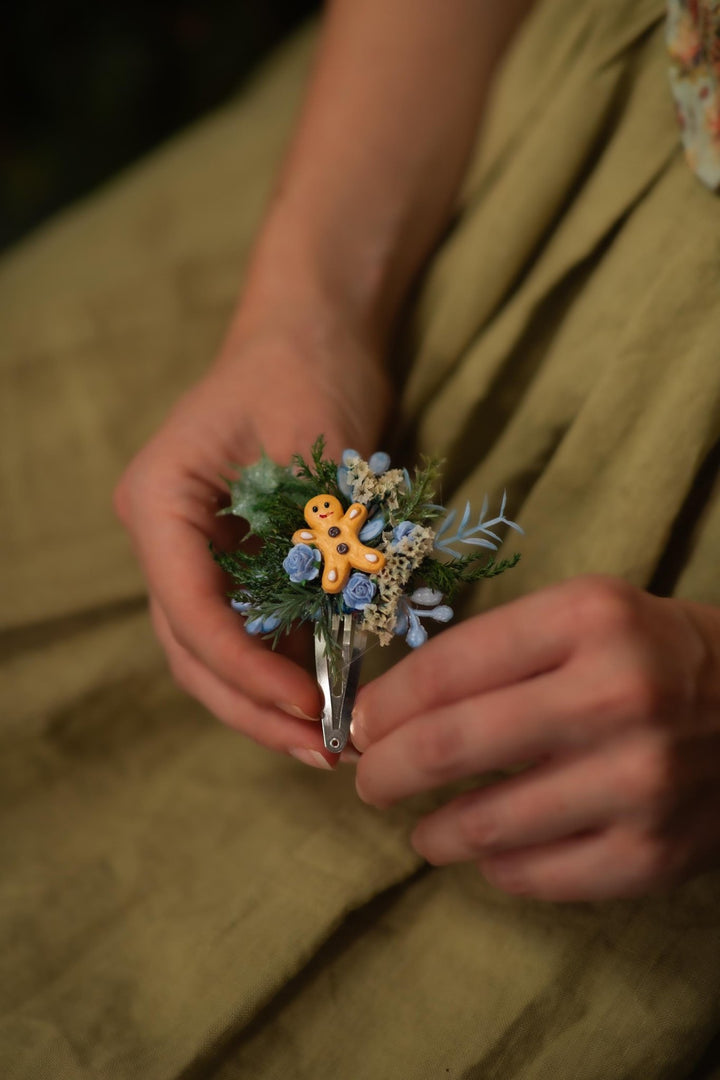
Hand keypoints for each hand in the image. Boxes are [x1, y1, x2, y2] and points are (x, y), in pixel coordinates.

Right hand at [114, 314, 389, 765]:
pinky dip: (286, 669)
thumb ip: (318, 537)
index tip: (310, 705)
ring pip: (217, 653)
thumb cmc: (307, 367)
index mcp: (160, 502)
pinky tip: (331, 698)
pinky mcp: (237, 564)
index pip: (188, 608)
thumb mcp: (316, 444)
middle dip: (253, 707)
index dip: (245, 669)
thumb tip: (341, 636)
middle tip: (323, 751)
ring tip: (330, 743)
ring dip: (267, 702)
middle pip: (193, 649)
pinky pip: (252, 632)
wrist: (314, 336)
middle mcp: (167, 538)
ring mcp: (197, 555)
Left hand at [352, 575, 719, 899]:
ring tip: (422, 828)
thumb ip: (493, 652)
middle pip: (450, 746)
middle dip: (384, 770)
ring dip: (432, 831)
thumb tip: (389, 712)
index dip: (383, 704)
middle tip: (368, 780)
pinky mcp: (654, 855)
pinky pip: (535, 877)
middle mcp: (616, 697)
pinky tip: (489, 851)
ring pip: (485, 825)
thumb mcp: (583, 616)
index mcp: (589, 620)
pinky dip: (496, 866)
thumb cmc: (654, 653)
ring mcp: (639, 783)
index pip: (448, 668)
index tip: (358, 724)